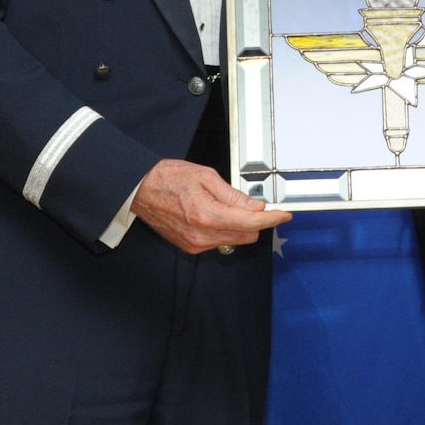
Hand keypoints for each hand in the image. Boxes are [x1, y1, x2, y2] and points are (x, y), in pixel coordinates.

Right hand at [131, 159, 290, 253]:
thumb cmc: (168, 178)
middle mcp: (202, 235)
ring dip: (240, 225)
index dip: (272, 218)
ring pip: (234, 239)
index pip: (251, 222)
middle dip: (256, 221)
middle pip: (247, 235)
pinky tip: (216, 214)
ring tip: (227, 205)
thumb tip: (256, 205)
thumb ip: (233, 195)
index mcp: (207, 215)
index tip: (284, 214)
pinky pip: (219, 241)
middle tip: (255, 203)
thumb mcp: (206, 176)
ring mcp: (196, 244)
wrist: (140, 190)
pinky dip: (225, 229)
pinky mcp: (191, 247)